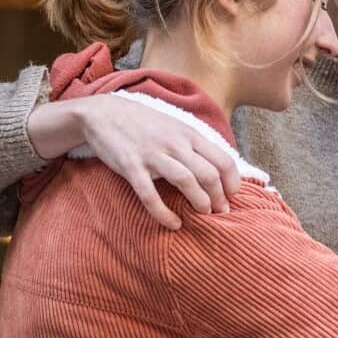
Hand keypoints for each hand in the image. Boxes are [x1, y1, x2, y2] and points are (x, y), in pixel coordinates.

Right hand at [28, 94, 241, 228]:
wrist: (105, 113)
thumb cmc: (145, 124)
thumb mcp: (176, 127)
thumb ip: (196, 145)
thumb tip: (219, 168)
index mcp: (189, 134)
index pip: (223, 160)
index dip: (233, 182)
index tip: (232, 196)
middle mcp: (175, 143)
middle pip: (209, 173)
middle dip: (219, 197)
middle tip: (221, 212)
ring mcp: (153, 154)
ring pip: (186, 181)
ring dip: (200, 202)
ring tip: (203, 214)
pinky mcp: (131, 166)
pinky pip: (150, 195)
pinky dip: (164, 213)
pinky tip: (173, 223)